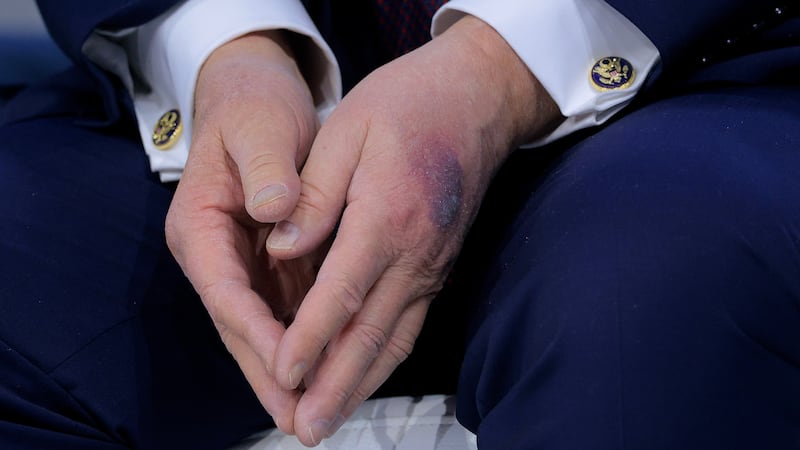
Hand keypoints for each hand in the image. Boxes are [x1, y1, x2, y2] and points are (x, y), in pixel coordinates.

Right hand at [164, 31, 319, 432]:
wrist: (256, 99)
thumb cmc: (253, 109)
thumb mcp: (258, 128)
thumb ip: (265, 168)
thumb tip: (275, 208)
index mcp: (200, 226)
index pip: (225, 291)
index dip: (255, 332)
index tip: (289, 365)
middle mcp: (216, 254)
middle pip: (240, 325)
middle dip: (270, 373)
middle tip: (300, 417)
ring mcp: (243, 263)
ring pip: (263, 328)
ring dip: (288, 370)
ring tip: (316, 410)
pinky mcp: (269, 264)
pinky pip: (285, 312)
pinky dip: (305, 341)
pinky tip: (330, 368)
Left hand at [266, 16, 562, 445]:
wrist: (478, 98)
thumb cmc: (409, 104)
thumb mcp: (348, 129)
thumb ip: (316, 195)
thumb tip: (283, 249)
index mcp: (387, 216)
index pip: (342, 293)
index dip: (309, 339)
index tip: (280, 375)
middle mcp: (416, 252)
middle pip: (371, 334)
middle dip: (336, 386)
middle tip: (307, 429)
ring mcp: (432, 264)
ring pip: (395, 338)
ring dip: (361, 385)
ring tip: (330, 421)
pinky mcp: (438, 266)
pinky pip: (411, 323)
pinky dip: (384, 360)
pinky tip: (364, 378)